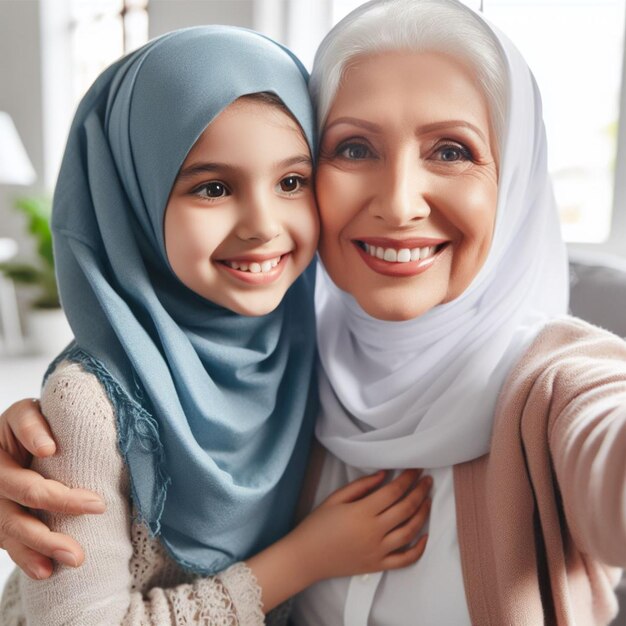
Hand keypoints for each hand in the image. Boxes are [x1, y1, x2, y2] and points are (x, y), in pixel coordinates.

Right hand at [0, 398, 105, 578]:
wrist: (26, 442)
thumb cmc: (48, 424)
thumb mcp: (50, 412)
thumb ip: (54, 419)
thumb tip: (51, 446)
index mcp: (11, 428)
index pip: (22, 425)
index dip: (33, 436)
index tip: (50, 449)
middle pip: (24, 486)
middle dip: (60, 500)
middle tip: (98, 506)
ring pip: (12, 522)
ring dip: (44, 542)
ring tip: (75, 556)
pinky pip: (9, 542)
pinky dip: (28, 558)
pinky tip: (46, 571)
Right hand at [291, 468, 430, 582]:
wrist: (305, 557)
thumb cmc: (317, 525)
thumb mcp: (335, 498)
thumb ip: (361, 485)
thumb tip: (384, 474)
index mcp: (362, 512)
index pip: (393, 491)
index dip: (408, 478)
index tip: (416, 469)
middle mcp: (374, 532)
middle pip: (406, 508)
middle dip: (420, 491)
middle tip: (427, 480)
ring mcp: (378, 551)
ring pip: (410, 531)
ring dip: (423, 514)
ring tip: (428, 500)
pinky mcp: (378, 566)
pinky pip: (405, 560)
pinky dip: (419, 549)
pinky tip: (425, 536)